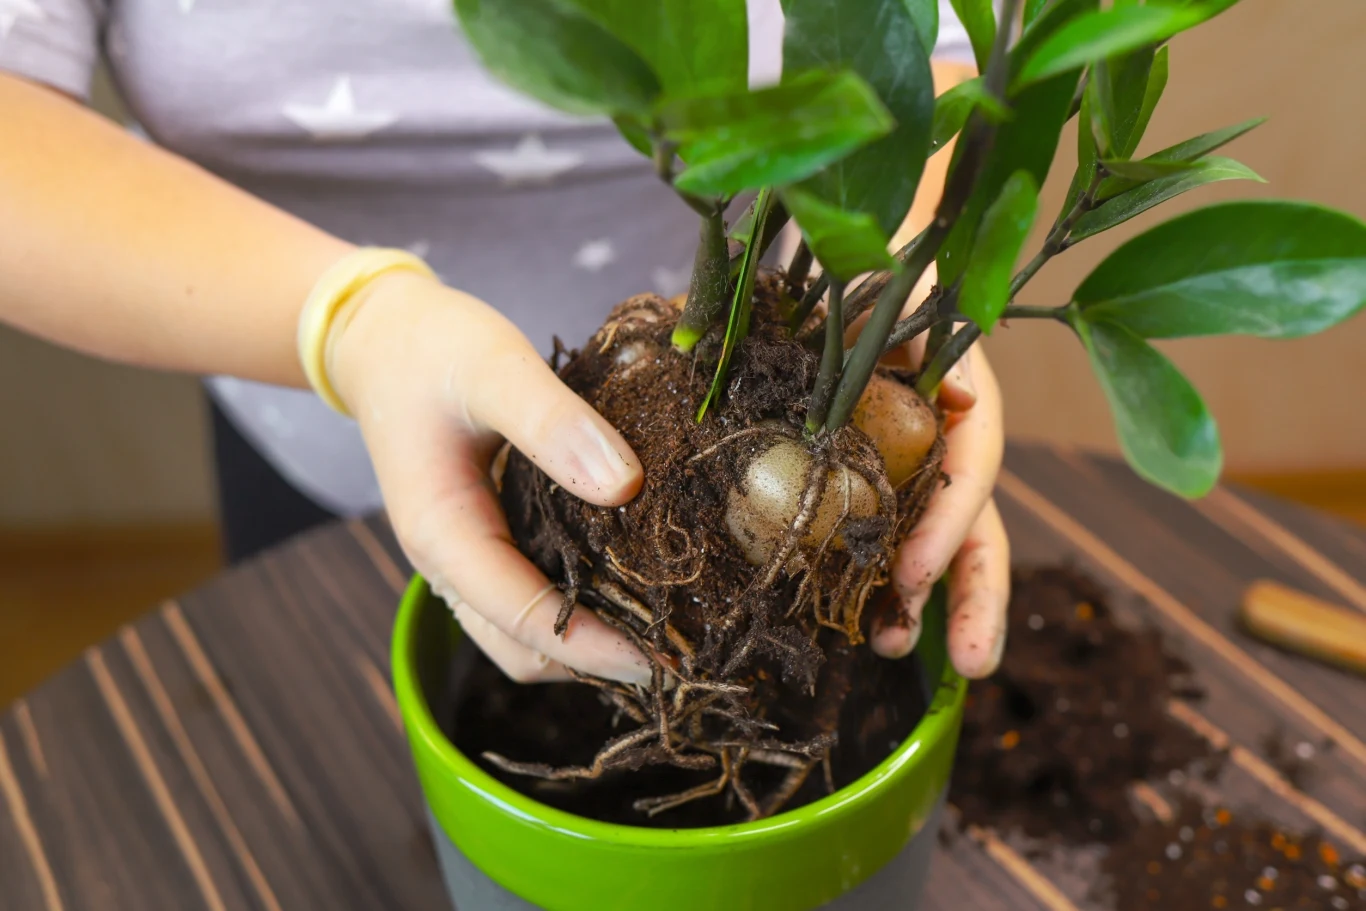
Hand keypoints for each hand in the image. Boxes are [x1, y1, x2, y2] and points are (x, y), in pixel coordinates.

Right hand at [330, 271, 651, 684]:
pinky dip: (580, 603)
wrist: (380, 337)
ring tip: (669, 625)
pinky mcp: (486, 539)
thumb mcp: (494, 369)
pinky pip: (531, 594)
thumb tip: (626, 488)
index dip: (596, 648)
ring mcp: (466, 556)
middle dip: (598, 661)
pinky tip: (635, 580)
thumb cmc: (430, 348)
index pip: (523, 621)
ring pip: (527, 633)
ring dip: (590, 641)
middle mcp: (450, 562)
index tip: (668, 658)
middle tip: (684, 650)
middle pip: (524, 650)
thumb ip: (554, 424)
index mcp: (443, 535)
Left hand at [850, 276, 1009, 678]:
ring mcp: (918, 474)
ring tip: (892, 652)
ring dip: (924, 608)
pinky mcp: (878, 485)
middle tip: (973, 664)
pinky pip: (886, 541)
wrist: (856, 271)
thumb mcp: (905, 290)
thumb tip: (966, 398)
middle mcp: (951, 450)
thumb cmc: (887, 279)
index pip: (971, 473)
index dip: (948, 526)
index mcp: (967, 407)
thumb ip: (929, 337)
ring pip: (937, 552)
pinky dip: (877, 585)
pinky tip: (860, 625)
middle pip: (978, 532)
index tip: (912, 574)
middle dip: (977, 601)